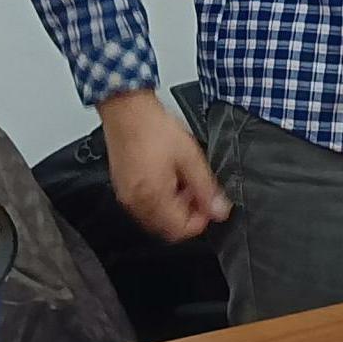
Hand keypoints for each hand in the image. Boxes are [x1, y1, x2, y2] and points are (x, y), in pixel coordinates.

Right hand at [96, 89, 229, 242]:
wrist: (128, 110)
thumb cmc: (154, 128)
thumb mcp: (190, 157)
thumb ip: (206, 188)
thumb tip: (220, 211)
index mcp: (151, 197)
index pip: (180, 230)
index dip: (201, 221)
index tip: (212, 206)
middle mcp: (134, 202)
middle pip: (167, 228)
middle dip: (189, 214)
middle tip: (200, 192)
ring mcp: (126, 196)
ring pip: (156, 219)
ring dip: (176, 208)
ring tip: (187, 182)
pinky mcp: (123, 188)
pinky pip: (145, 206)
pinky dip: (162, 200)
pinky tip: (171, 178)